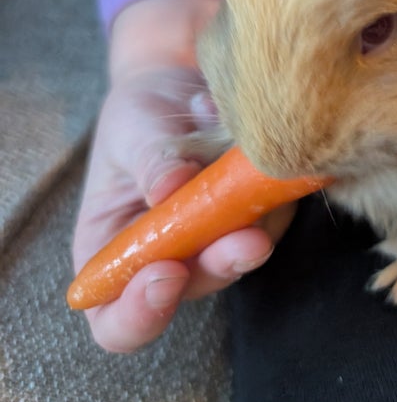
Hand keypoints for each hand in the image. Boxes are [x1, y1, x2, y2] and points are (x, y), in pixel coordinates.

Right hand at [74, 0, 292, 352]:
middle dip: (223, 264)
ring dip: (258, 220)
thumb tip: (170, 185)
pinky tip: (254, 134)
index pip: (116, 319)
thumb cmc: (140, 115)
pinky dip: (272, 178)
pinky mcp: (262, 210)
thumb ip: (148, 161)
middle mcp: (171, 257)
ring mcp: (221, 237)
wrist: (182, 82)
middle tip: (247, 240)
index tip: (164, 273)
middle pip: (196, 286)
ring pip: (248, 250)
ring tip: (247, 159)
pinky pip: (277, 208)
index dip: (139, 312)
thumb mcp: (130, 131)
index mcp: (114, 254)